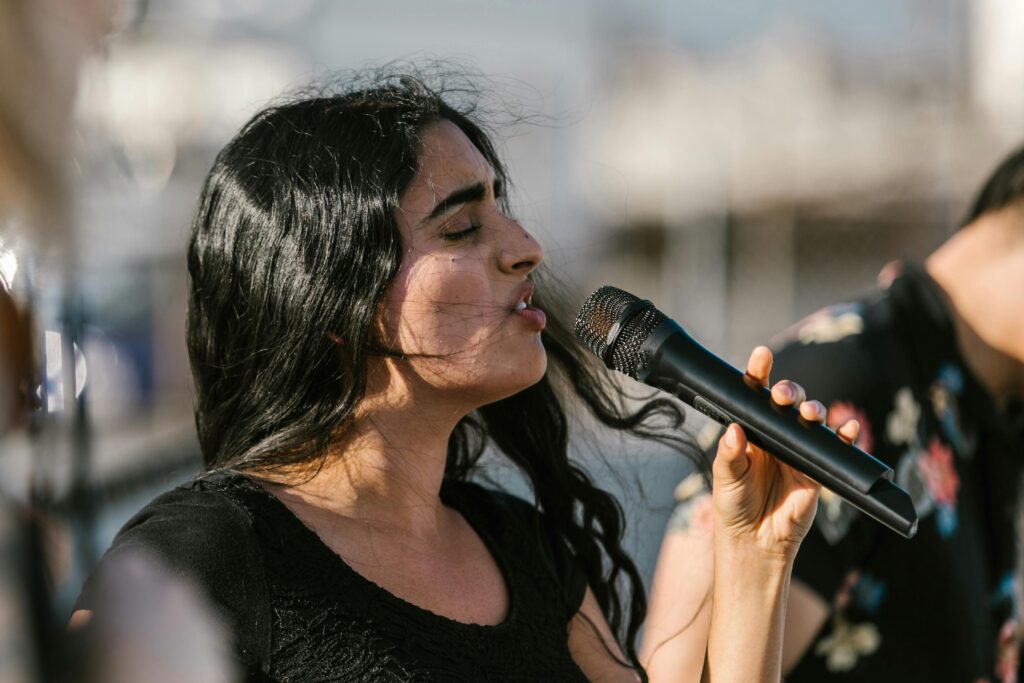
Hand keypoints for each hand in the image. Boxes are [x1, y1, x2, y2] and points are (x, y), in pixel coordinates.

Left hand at [711, 346, 860, 560]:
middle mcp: (776, 437)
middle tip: (782, 395)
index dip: (758, 374)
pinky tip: (848, 429)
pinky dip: (846, 437)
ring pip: (812, 421)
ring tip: (812, 413)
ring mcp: (798, 451)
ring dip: (815, 410)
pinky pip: (835, 449)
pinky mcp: (817, 470)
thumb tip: (734, 429)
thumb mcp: (725, 479)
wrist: (755, 542)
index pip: (755, 397)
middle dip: (789, 392)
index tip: (761, 358)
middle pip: (787, 403)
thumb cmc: (734, 506)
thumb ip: (729, 455)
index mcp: (751, 432)